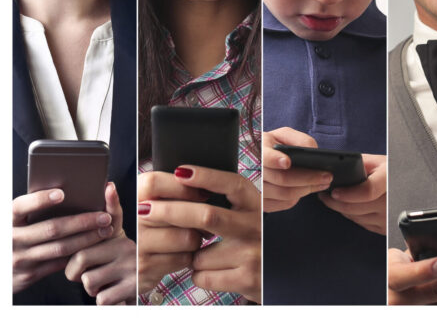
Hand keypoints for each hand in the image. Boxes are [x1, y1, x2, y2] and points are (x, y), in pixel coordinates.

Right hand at [13, 188, 112, 293]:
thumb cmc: (14, 236)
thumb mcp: (16, 222)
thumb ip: (32, 211)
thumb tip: (69, 192)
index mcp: (7, 221)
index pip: (20, 207)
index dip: (40, 200)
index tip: (62, 193)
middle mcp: (11, 240)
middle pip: (52, 229)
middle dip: (82, 222)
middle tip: (104, 216)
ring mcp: (20, 259)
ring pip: (60, 248)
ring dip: (86, 239)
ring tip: (105, 230)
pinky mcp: (28, 275)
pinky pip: (59, 264)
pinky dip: (78, 254)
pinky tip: (94, 246)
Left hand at [64, 183, 136, 303]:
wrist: (158, 280)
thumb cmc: (129, 258)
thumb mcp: (120, 234)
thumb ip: (113, 211)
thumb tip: (108, 185)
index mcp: (123, 231)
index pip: (93, 232)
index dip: (80, 240)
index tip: (85, 242)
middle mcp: (131, 246)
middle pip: (81, 257)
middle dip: (76, 271)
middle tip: (88, 272)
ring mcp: (134, 267)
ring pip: (88, 280)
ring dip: (91, 288)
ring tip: (105, 282)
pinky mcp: (134, 287)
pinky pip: (101, 298)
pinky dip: (103, 299)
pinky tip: (113, 293)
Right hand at [137, 171, 204, 291]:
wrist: (118, 267)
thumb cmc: (145, 227)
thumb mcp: (144, 203)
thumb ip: (162, 189)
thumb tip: (192, 176)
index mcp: (129, 199)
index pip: (154, 183)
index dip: (183, 186)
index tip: (203, 192)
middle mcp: (129, 223)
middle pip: (177, 212)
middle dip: (197, 214)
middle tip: (203, 216)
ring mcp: (136, 248)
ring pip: (187, 237)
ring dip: (196, 237)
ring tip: (190, 235)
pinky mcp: (145, 270)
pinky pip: (185, 258)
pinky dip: (189, 255)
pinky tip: (181, 251)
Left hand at [140, 166, 261, 302]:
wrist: (278, 276)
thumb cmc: (254, 242)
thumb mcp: (249, 217)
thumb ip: (228, 204)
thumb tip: (183, 182)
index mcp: (257, 206)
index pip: (233, 184)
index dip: (207, 176)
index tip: (181, 171)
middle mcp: (257, 227)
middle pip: (207, 215)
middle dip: (170, 211)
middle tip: (144, 209)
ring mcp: (253, 254)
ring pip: (199, 253)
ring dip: (191, 256)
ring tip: (208, 256)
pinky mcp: (246, 279)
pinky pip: (202, 276)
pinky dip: (200, 275)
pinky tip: (216, 272)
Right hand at [263, 128, 331, 212]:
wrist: (257, 159)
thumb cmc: (274, 145)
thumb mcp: (284, 135)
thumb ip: (300, 139)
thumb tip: (314, 151)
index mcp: (258, 150)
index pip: (263, 157)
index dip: (274, 160)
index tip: (287, 162)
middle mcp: (253, 172)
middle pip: (281, 178)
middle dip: (308, 178)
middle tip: (327, 176)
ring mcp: (256, 190)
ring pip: (285, 194)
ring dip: (308, 189)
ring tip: (324, 183)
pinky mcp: (263, 203)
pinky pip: (284, 203)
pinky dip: (299, 197)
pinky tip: (309, 189)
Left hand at [319, 154, 386, 234]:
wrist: (410, 185)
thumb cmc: (392, 172)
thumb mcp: (378, 162)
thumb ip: (359, 164)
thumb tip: (336, 170)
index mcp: (389, 180)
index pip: (368, 191)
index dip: (348, 194)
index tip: (334, 192)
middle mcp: (390, 202)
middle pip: (355, 208)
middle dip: (334, 202)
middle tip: (324, 194)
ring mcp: (388, 217)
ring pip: (355, 217)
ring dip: (341, 209)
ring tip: (333, 198)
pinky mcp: (385, 227)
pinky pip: (361, 223)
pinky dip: (352, 215)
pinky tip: (348, 206)